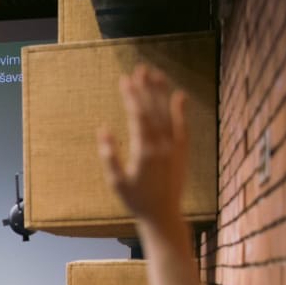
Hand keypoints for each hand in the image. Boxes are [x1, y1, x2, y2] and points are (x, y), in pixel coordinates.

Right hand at [97, 63, 188, 234]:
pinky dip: (181, 110)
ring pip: (168, 113)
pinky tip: (179, 95)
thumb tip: (103, 130)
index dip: (131, 96)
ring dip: (161, 93)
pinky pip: (182, 126)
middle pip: (154, 109)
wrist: (163, 215)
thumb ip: (109, 156)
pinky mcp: (181, 151)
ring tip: (155, 74)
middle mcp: (162, 145)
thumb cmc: (137, 201)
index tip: (124, 79)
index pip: (138, 115)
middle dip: (146, 88)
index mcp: (145, 151)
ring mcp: (174, 147)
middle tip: (140, 69)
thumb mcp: (117, 182)